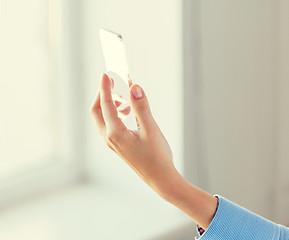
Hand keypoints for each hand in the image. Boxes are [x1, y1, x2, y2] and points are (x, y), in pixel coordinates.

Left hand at [90, 73, 179, 195]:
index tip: (106, 73)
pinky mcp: (118, 144)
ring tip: (125, 98)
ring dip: (109, 104)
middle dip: (102, 94)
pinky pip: (110, 124)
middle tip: (113, 83)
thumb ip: (141, 107)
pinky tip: (129, 112)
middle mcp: (110, 138)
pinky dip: (115, 113)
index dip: (105, 87)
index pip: (105, 104)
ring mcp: (113, 142)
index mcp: (115, 133)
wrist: (160, 178)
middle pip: (97, 111)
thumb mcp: (150, 129)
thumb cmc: (157, 157)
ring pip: (103, 118)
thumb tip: (134, 86)